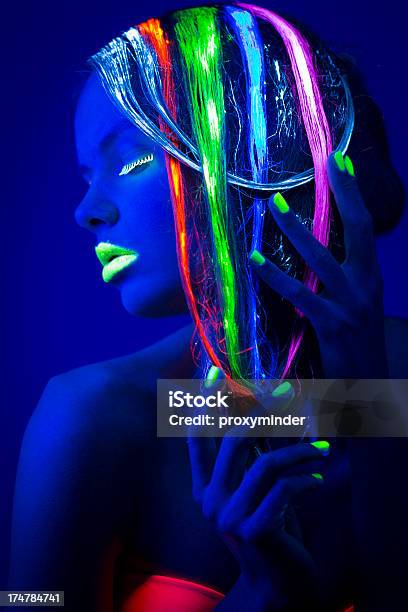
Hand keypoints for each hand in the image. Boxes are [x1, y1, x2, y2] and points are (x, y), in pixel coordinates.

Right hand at [187, 377, 328, 609]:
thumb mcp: (256, 490)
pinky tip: (319, 480)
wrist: (277, 582)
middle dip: (264, 412)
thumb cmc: (268, 526)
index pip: (197, 438)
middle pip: (233, 441)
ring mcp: (229, 518)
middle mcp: (210, 501)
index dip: (205, 405)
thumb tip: (264, 410)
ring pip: (265, 465)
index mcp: (204, 488)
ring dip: (299, 452)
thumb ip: (252, 456)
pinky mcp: (254, 531)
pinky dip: (307, 479)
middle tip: (289, 393)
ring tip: (322, 450)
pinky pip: (285, 490)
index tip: (214, 373)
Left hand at [249, 152, 387, 378]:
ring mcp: (351, 305)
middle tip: (324, 163)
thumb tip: (318, 253)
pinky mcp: (333, 325)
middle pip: (359, 230)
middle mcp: (367, 285)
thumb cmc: (358, 344)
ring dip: (296, 229)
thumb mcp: (358, 306)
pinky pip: (300, 295)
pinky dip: (275, 276)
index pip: (367, 228)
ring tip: (274, 204)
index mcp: (373, 279)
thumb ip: (344, 279)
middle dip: (343, 194)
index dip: (354, 195)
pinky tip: (255, 260)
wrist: (371, 385)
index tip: (341, 163)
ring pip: (322, 258)